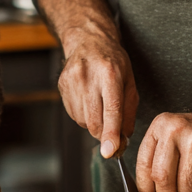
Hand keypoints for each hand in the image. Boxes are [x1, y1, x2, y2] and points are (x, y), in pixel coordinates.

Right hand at [58, 32, 138, 159]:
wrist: (88, 40)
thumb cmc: (112, 61)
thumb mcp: (130, 81)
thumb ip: (129, 110)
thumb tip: (124, 137)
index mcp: (110, 74)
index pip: (111, 110)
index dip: (111, 133)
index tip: (110, 151)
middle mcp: (88, 76)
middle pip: (94, 120)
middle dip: (104, 134)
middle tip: (112, 134)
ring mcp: (72, 81)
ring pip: (83, 121)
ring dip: (94, 123)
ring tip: (99, 104)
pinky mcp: (61, 85)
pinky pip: (73, 114)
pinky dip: (83, 115)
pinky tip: (88, 100)